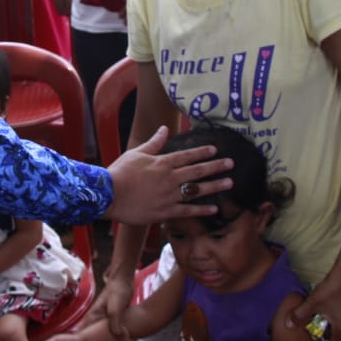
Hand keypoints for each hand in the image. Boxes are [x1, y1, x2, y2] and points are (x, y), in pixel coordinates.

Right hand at [84, 271, 133, 340]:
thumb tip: (117, 336)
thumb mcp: (115, 307)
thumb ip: (115, 322)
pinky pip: (113, 332)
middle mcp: (96, 320)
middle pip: (96, 339)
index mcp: (92, 317)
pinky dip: (119, 337)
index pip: (85, 335)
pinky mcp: (112, 320)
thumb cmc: (117, 291)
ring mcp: (104, 320)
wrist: (124, 281)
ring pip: (106, 336)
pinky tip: (128, 340)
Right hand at [104, 126, 230, 225]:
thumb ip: (154, 143)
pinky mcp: (165, 211)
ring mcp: (169, 195)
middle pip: (197, 171)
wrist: (108, 194)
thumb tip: (165, 129)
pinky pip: (187, 211)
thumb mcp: (136, 153)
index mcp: (162, 163)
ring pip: (196, 190)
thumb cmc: (119, 172)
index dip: (202, 152)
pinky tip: (214, 208)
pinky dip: (201, 210)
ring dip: (214, 186)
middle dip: (216, 167)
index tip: (215, 150)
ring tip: (229, 183)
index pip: (187, 156)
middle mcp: (169, 178)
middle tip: (231, 164)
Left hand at [283, 271, 340, 340]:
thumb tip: (288, 325)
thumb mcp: (312, 303)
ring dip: (328, 326)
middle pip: (336, 336)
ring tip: (316, 320)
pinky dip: (333, 318)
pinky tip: (324, 309)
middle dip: (324, 336)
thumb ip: (300, 315)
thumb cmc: (330, 289)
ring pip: (339, 326)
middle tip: (312, 333)